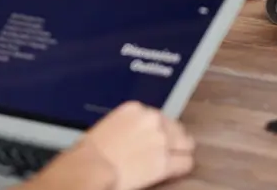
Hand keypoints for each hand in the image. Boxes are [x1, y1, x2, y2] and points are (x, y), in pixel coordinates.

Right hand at [72, 102, 193, 189]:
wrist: (92, 168)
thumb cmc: (91, 152)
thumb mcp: (107, 126)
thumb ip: (127, 125)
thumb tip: (135, 135)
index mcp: (135, 108)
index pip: (158, 116)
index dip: (158, 128)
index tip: (156, 136)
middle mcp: (151, 120)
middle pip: (175, 127)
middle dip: (172, 138)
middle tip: (167, 148)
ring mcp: (161, 140)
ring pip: (186, 143)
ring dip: (180, 150)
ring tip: (175, 158)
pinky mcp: (165, 162)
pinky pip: (186, 162)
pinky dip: (182, 166)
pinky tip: (176, 169)